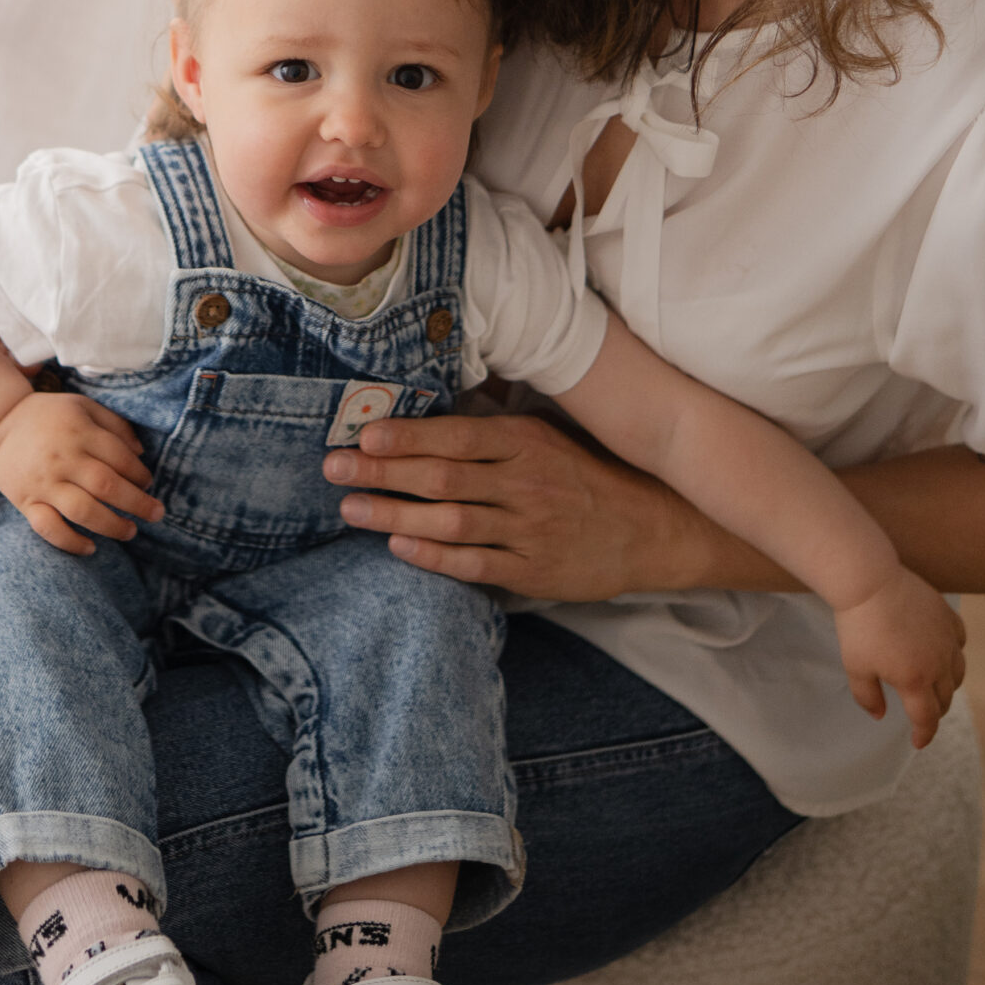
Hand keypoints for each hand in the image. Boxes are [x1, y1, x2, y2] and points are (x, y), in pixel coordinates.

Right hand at [0, 393, 163, 556]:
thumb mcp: (84, 406)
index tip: (149, 483)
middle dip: (137, 503)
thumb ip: (115, 424)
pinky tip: (90, 548)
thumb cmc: (50, 415)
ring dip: (111, 525)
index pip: (119, 457)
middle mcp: (63, 458)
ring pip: (82, 511)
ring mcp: (43, 483)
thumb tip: (141, 451)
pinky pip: (48, 527)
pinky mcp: (26, 502)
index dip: (139, 473)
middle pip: (106, 486)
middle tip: (157, 514)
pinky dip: (70, 542)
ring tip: (131, 532)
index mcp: (79, 432)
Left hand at [323, 410, 694, 599]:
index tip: (363, 432)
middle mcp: (525, 484)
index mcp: (526, 443)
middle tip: (333, 466)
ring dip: (394, 514)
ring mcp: (530, 530)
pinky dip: (433, 557)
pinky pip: (475, 564)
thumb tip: (430, 413)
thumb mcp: (546, 438)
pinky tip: (398, 547)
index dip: (407, 436)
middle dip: (382, 472)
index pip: (456, 437)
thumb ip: (494, 429)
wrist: (651, 528)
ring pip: (450, 522)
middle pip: (442, 477)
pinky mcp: (534, 571)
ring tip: (351, 508)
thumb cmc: (586, 476)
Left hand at [835, 568, 966, 747]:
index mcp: (915, 681)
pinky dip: (954, 653)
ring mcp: (947, 639)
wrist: (869, 580)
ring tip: (936, 687)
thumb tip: (881, 716)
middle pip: (945, 698)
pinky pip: (959, 642)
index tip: (917, 742)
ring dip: (948, 686)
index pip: (927, 719)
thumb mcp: (855, 667)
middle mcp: (938, 664)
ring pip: (958, 673)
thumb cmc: (858, 626)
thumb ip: (868, 697)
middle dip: (935, 712)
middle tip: (923, 714)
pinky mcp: (948, 616)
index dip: (923, 735)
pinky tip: (943, 652)